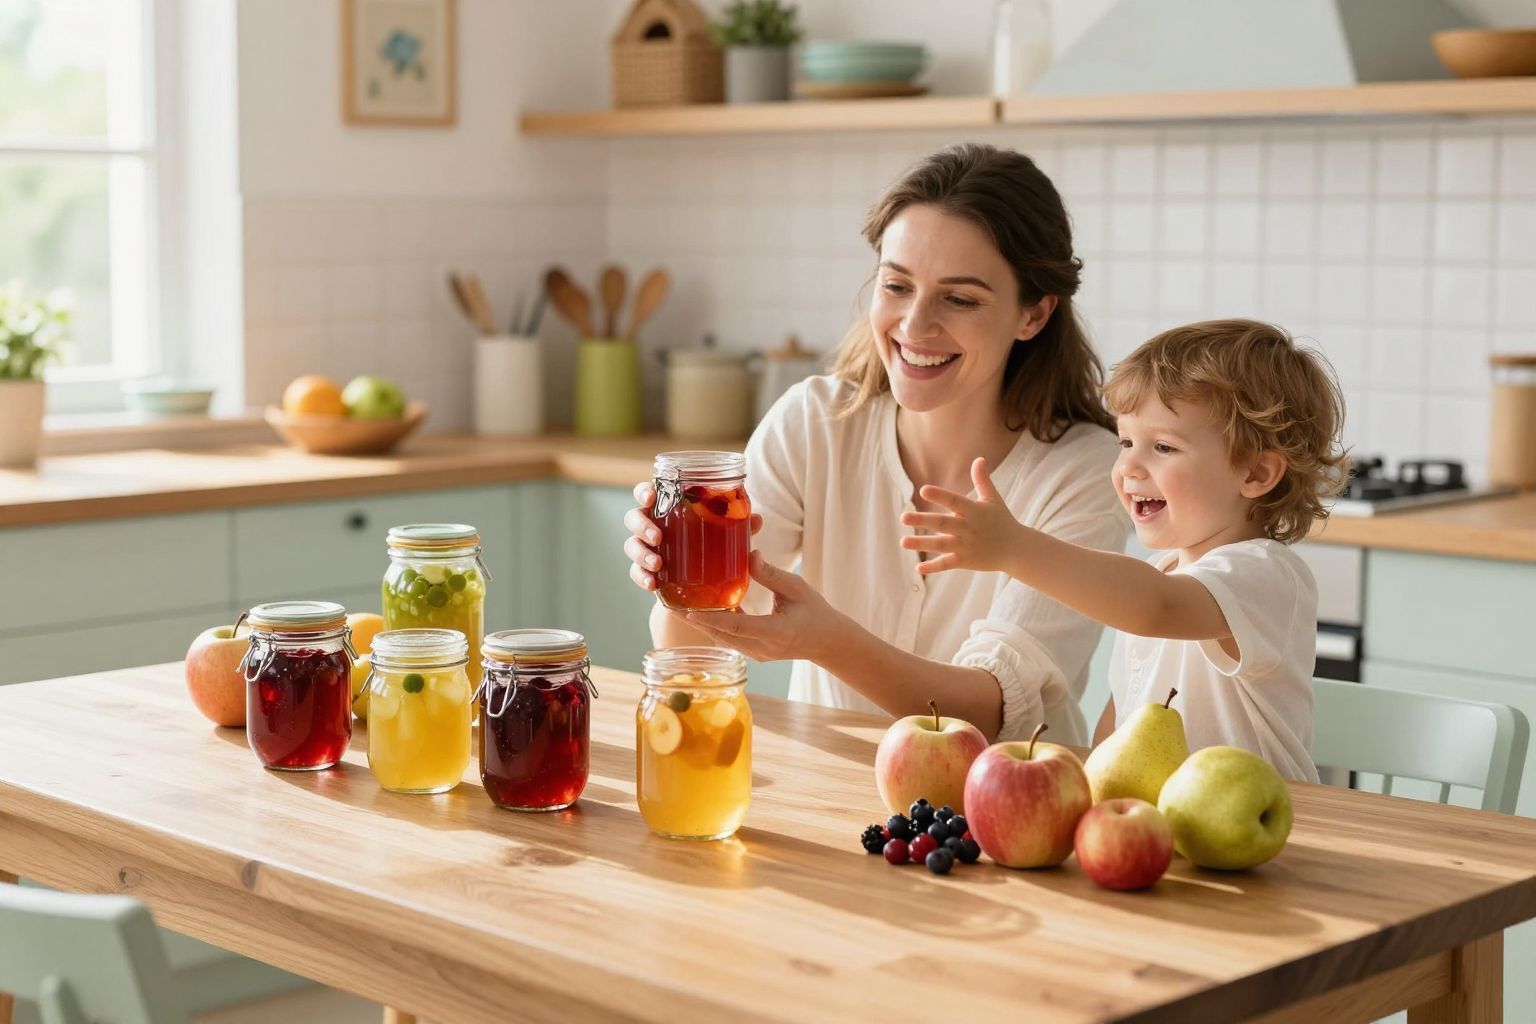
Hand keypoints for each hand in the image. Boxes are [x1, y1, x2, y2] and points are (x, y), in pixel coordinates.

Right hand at [623, 481, 762, 592]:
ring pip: (632, 546)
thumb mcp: (726, 534)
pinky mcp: (646, 572)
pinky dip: (641, 577)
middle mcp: (652, 525)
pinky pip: (636, 573)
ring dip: (641, 553)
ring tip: (657, 563)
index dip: (644, 492)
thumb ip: (739, 525)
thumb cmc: (711, 544)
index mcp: (667, 509)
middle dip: (641, 525)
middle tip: (657, 536)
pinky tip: (652, 584)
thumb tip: (757, 520)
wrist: (702, 581)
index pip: (648, 493)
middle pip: (633, 518)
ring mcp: (646, 549)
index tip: (651, 497)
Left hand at [684, 551, 844, 661]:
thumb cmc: (816, 612)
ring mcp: (758, 654)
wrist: (828, 642)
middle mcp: (763, 647)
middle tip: (671, 604)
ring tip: (680, 606)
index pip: (738, 627)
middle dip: (695, 621)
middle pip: (722, 636)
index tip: (689, 611)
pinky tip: (702, 612)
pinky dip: (715, 627)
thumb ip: (771, 575)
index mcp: (776, 631)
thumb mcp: (797, 588)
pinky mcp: (755, 654)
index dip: (711, 619)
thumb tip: (748, 554)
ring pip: (723, 640)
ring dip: (702, 624)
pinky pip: (730, 640)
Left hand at [899, 456, 1026, 575]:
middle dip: (923, 521)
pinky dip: (934, 567)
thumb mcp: (994, 499)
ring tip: (903, 541)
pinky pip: (947, 564)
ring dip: (922, 543)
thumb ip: (983, 480)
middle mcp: (969, 528)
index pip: (955, 501)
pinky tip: (918, 567)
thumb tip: (979, 459)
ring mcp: (967, 546)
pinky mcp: (966, 561)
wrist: (1017, 549)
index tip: (923, 490)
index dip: (940, 496)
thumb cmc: (1002, 521)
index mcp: (975, 511)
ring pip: (941, 545)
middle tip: (903, 517)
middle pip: (943, 524)